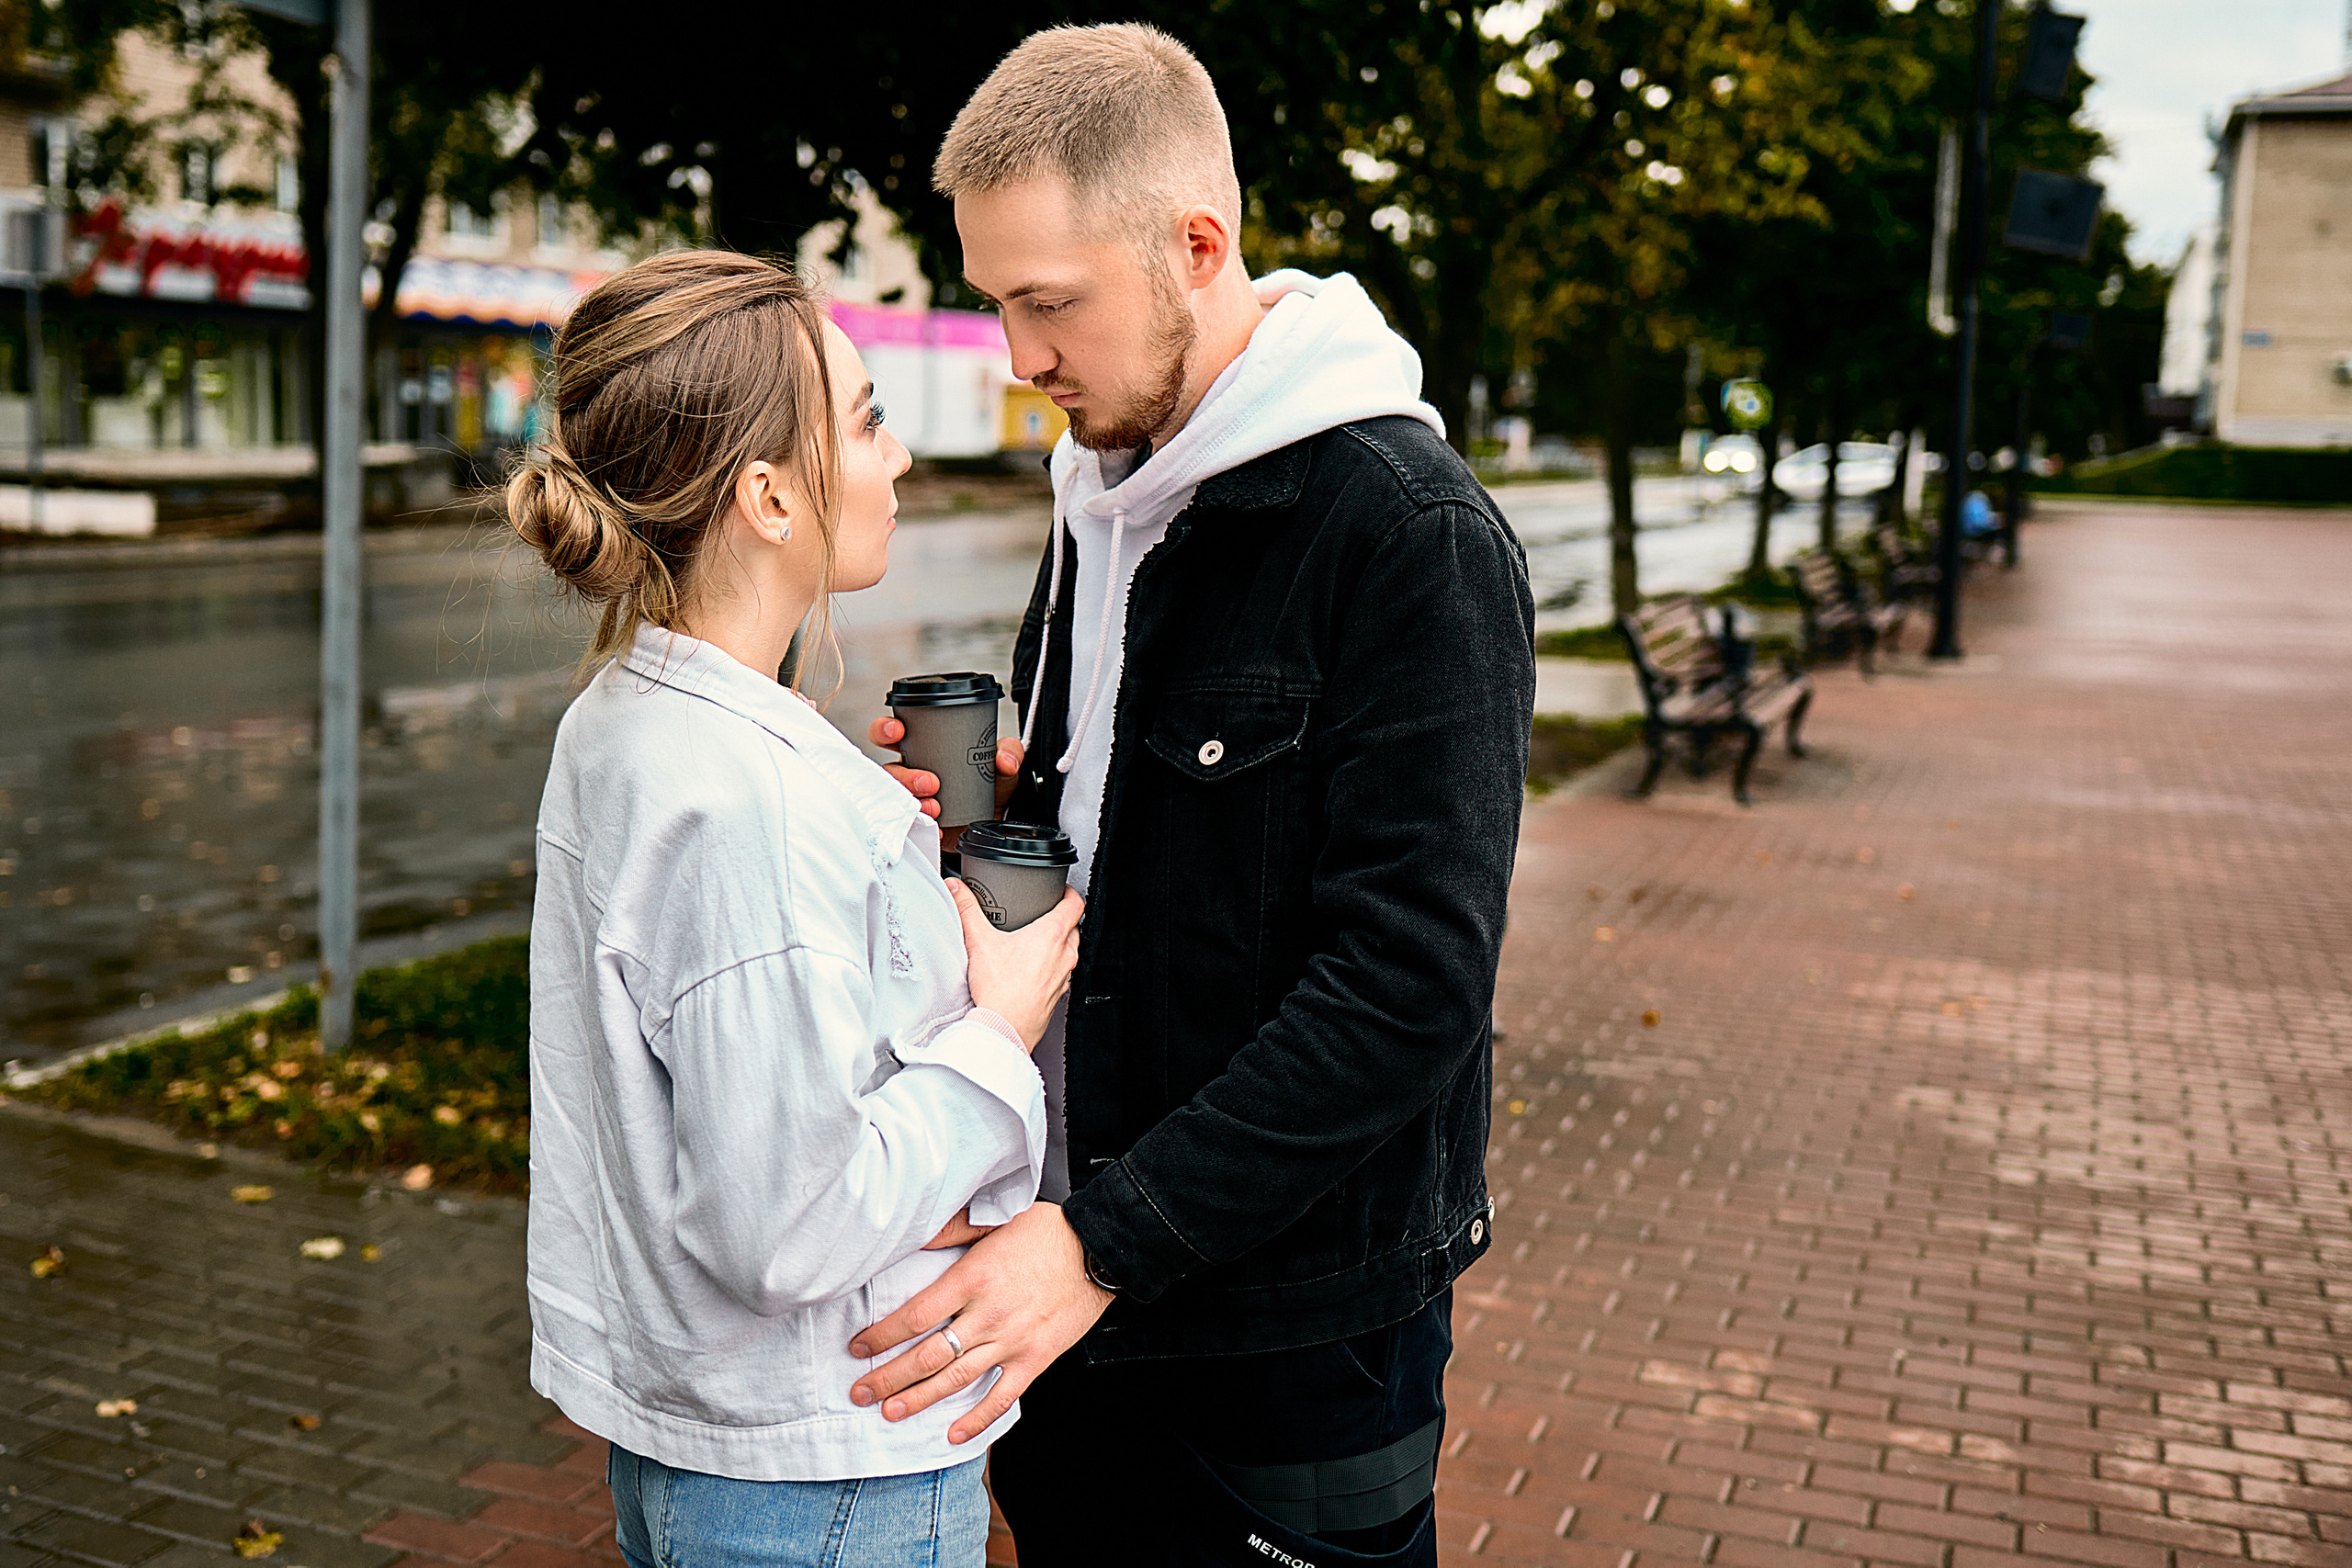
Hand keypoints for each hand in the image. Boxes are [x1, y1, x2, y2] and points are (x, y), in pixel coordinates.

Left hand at [849, 1201, 1111, 1443]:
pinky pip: (1001, 1396)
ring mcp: (1011, 1341)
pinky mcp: (1035, 1359)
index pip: (914, 1315)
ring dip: (918, 1400)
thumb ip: (950, 1231)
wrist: (1097, 1248)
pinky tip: (953, 1433)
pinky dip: (977, 1419)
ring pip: (955, 1379)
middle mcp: (987, 1314)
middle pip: (927, 1355)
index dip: (881, 1336)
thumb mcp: (993, 1219)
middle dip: (888, 1378)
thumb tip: (912, 1235)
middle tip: (860, 1392)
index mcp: (972, 1278)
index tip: (858, 1347)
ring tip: (889, 1412)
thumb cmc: (1047, 1231)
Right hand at [869, 717, 1024, 850]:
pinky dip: (920, 827)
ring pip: (894, 799)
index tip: (898, 732)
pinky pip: (908, 826)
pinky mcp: (918, 824)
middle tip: (930, 782)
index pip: (892, 734)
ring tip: (936, 806)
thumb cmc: (990, 783)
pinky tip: (937, 828)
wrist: (997, 819)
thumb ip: (1009, 752)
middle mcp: (911, 773)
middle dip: (902, 775)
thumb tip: (1004, 760)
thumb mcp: (1002, 763)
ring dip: (912, 802)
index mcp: (923, 748)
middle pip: (887, 769)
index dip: (885, 730)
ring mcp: (912, 800)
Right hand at [947, 879, 1080, 1047]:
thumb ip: (966, 909)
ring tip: (1035, 941)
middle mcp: (1065, 955)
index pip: (1075, 903)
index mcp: (1053, 935)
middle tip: (1042, 913)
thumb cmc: (1000, 991)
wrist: (1004, 1028)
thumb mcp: (979, 941)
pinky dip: (1052, 966)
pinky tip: (1031, 970)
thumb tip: (956, 888)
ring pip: (1069, 951)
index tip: (1059, 889)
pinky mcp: (1057, 995)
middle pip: (1073, 926)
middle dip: (1061, 917)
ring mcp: (1064, 977)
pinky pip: (1061, 973)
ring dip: (1057, 943)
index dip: (1068, 892)